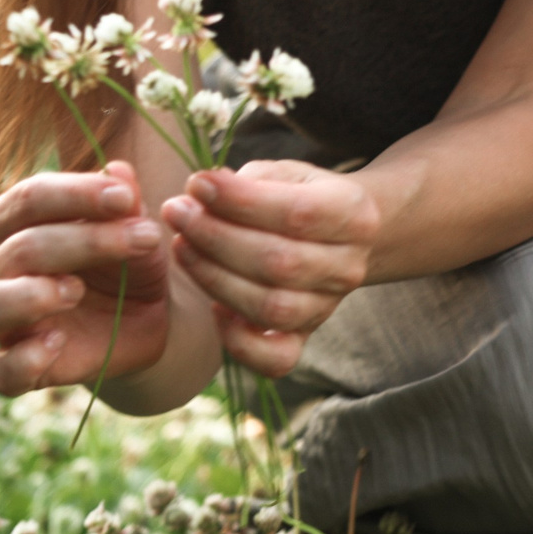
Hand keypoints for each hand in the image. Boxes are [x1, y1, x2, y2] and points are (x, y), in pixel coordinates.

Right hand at [0, 161, 172, 395]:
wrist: (145, 321)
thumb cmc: (128, 263)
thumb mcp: (136, 230)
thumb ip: (125, 203)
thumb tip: (118, 170)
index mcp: (14, 224)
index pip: (28, 198)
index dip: (77, 194)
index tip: (126, 198)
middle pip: (19, 248)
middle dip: (85, 241)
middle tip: (144, 239)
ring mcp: (2, 321)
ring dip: (28, 296)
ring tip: (76, 290)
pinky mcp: (16, 367)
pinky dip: (21, 359)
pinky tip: (58, 343)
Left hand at [160, 160, 379, 376]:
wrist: (332, 237)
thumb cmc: (297, 197)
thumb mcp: (283, 174)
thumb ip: (247, 182)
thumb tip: (200, 193)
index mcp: (355, 215)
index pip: (299, 213)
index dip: (241, 201)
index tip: (197, 184)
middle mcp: (348, 267)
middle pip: (280, 262)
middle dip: (216, 236)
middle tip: (177, 213)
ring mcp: (327, 308)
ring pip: (271, 307)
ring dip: (214, 277)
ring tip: (181, 246)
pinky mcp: (303, 338)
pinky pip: (275, 360)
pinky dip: (238, 342)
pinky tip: (214, 310)